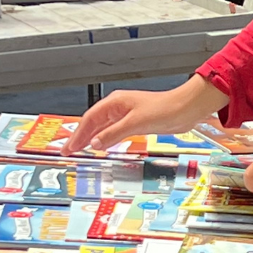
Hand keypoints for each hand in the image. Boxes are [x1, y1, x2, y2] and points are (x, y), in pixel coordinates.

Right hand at [64, 75, 226, 153]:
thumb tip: (95, 143)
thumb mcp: (135, 123)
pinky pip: (114, 131)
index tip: (69, 147)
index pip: (90, 119)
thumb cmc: (164, 109)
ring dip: (92, 138)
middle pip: (94, 122)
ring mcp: (127, 115)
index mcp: (115, 102)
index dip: (78, 134)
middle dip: (80, 136)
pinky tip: (103, 146)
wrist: (185, 109)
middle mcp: (119, 107)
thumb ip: (113, 134)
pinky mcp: (136, 122)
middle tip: (68, 150)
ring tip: (80, 149)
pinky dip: (106, 139)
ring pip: (103, 127)